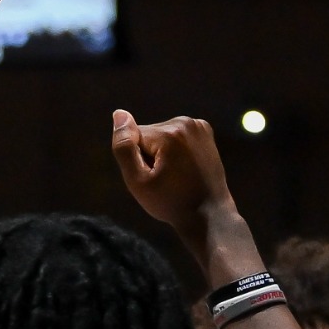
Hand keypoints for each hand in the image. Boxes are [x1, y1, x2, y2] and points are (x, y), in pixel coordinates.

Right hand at [108, 111, 234, 252]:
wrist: (209, 215)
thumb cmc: (171, 203)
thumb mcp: (138, 181)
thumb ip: (124, 147)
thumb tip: (119, 113)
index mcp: (169, 133)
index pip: (132, 138)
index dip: (137, 161)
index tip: (154, 179)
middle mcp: (185, 122)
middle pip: (148, 135)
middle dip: (150, 156)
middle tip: (165, 181)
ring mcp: (198, 125)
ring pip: (161, 136)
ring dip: (163, 154)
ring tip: (177, 177)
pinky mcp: (205, 131)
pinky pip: (176, 136)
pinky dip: (176, 150)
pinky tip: (185, 168)